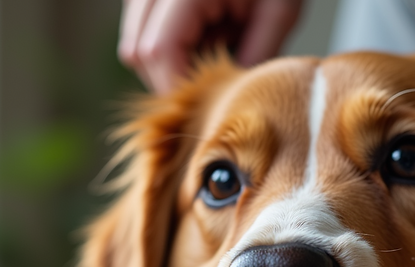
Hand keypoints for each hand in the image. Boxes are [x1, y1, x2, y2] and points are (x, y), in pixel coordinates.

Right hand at [118, 0, 303, 93]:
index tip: (205, 109)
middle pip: (139, 52)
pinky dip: (167, 46)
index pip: (159, 51)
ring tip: (211, 51)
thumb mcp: (280, 9)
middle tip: (212, 88)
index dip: (177, 87)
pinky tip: (202, 36)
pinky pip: (141, 31)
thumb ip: (258, 53)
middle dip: (172, 79)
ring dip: (168, 64)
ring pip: (134, 45)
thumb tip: (232, 99)